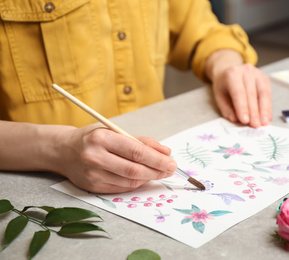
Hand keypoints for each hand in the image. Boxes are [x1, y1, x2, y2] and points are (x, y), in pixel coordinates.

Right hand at [55, 125, 175, 192]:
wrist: (63, 151)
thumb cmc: (93, 138)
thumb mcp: (114, 131)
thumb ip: (141, 141)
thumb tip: (165, 152)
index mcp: (102, 138)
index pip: (136, 151)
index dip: (157, 159)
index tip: (171, 162)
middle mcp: (95, 157)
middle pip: (134, 169)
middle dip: (157, 171)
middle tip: (171, 169)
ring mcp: (93, 174)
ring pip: (130, 181)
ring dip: (149, 178)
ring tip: (160, 173)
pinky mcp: (93, 187)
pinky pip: (122, 188)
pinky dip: (137, 183)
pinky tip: (144, 178)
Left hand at [205, 49, 271, 127]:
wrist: (229, 70)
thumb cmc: (224, 86)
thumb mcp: (219, 96)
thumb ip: (227, 109)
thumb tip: (236, 120)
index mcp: (232, 74)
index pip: (239, 92)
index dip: (242, 107)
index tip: (245, 120)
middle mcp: (246, 71)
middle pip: (252, 94)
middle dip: (254, 111)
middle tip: (255, 125)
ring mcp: (257, 74)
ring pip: (263, 93)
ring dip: (264, 110)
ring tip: (264, 123)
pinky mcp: (265, 78)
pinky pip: (268, 94)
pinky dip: (268, 107)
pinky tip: (267, 117)